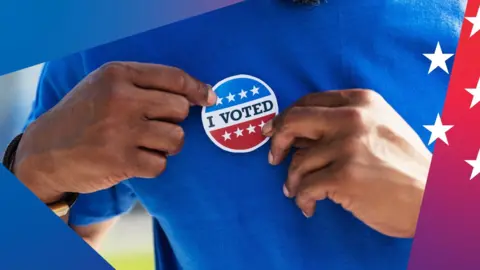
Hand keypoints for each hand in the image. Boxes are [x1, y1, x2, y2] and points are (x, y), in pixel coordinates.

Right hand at [14, 62, 215, 203]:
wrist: (47, 151)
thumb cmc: (84, 115)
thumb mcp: (106, 85)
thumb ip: (146, 84)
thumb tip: (201, 95)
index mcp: (118, 74)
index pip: (175, 79)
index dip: (198, 89)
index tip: (209, 98)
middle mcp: (121, 99)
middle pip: (180, 109)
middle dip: (173, 120)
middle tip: (152, 125)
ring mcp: (121, 130)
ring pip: (176, 139)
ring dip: (166, 145)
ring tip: (144, 143)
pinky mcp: (122, 160)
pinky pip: (161, 164)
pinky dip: (153, 165)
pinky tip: (134, 159)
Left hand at [262, 89, 430, 237]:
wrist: (432, 196)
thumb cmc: (404, 164)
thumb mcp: (380, 127)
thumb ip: (343, 123)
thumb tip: (297, 134)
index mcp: (361, 102)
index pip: (308, 102)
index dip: (285, 117)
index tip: (273, 131)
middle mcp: (352, 118)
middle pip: (294, 121)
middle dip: (277, 141)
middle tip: (273, 158)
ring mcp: (348, 146)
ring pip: (298, 161)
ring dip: (293, 181)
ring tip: (298, 192)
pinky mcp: (344, 175)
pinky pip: (306, 187)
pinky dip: (302, 199)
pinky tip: (309, 206)